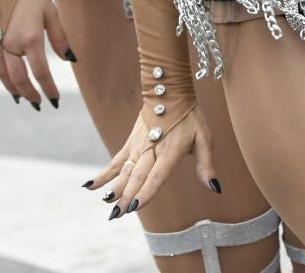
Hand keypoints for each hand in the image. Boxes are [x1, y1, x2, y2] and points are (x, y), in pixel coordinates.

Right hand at [0, 0, 71, 108]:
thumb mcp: (50, 10)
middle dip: (29, 94)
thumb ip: (59, 37)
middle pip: (19, 78)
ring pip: (0, 74)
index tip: (54, 99)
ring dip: (11, 88)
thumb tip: (70, 59)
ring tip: (19, 96)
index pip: (41, 73)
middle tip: (36, 103)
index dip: (48, 89)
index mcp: (30, 38)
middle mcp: (9, 43)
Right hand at [85, 102, 213, 217]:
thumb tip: (214, 188)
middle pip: (136, 176)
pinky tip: (90, 186)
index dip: (146, 191)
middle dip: (126, 196)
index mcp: (170, 150)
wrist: (167, 90)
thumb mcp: (205, 137)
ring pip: (124, 170)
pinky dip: (103, 174)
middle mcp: (151, 149)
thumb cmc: (190, 117)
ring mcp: (138, 146)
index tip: (135, 207)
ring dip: (114, 188)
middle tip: (117, 214)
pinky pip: (115, 161)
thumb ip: (207, 164)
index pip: (157, 175)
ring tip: (107, 205)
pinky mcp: (130, 143)